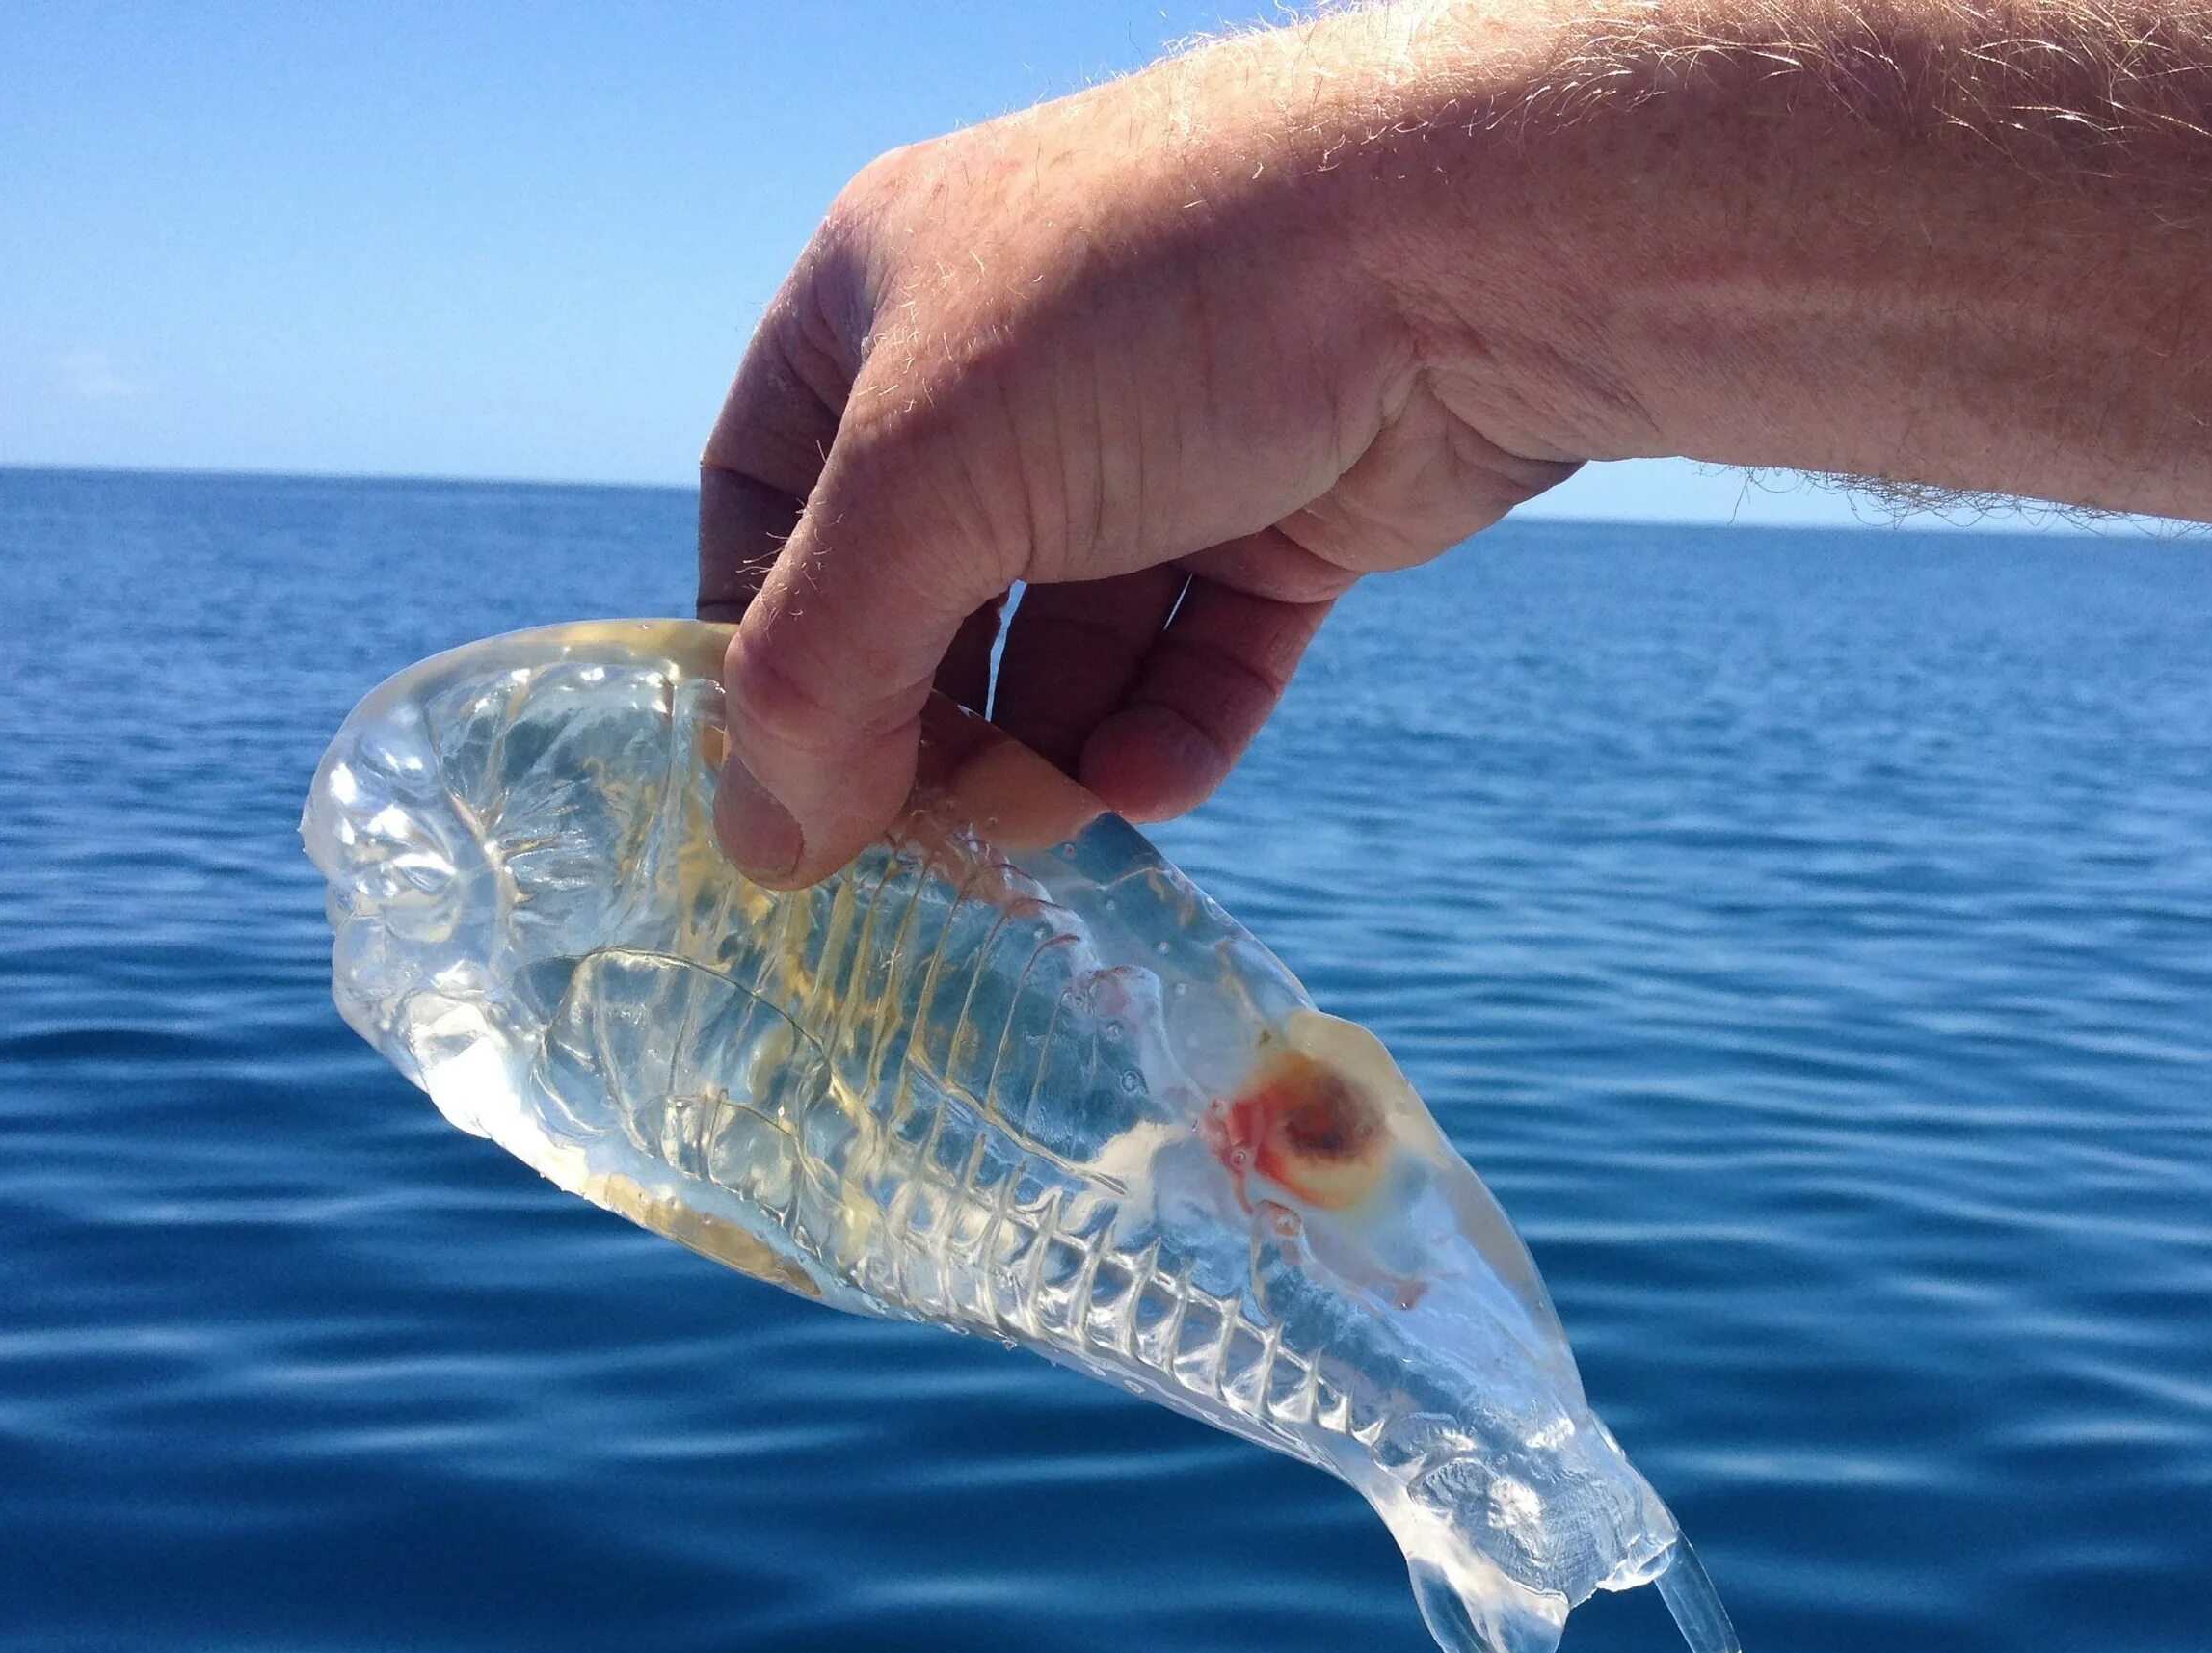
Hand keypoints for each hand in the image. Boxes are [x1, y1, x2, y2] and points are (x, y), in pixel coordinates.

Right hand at [698, 21, 1583, 885]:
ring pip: (1071, 650)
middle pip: (922, 599)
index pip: (766, 504)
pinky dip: (1172, 733)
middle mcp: (1009, 369)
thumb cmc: (1147, 310)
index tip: (783, 786)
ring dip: (1053, 753)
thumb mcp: (924, 480)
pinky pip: (1200, 659)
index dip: (763, 650)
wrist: (1448, 246)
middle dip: (926, 729)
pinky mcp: (1286, 516)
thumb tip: (766, 846)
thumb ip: (819, 669)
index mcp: (878, 305)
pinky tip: (1152, 788)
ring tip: (1056, 825)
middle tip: (933, 845)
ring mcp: (1156, 445)